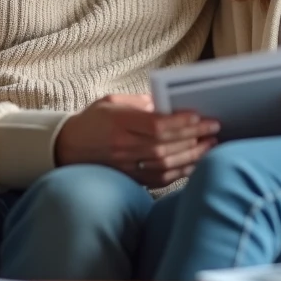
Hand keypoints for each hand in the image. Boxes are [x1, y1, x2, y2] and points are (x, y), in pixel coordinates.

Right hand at [54, 94, 219, 187]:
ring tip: (210, 145)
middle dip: (194, 137)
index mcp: (119, 123)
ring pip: (165, 163)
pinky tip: (194, 163)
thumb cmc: (92, 120)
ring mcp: (126, 166)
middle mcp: (123, 147)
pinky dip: (180, 171)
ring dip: (191, 155)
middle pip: (165, 145)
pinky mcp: (129, 179)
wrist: (65, 148)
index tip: (199, 116)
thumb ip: (139, 103)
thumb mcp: (111, 101)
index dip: (180, 123)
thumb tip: (166, 105)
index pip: (156, 125)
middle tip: (214, 129)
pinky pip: (159, 178)